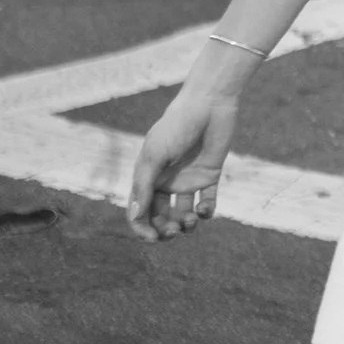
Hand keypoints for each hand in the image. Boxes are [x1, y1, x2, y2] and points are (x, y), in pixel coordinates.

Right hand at [127, 74, 237, 242]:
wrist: (208, 105)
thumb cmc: (176, 127)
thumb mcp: (155, 155)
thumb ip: (144, 186)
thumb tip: (134, 217)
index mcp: (147, 177)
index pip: (140, 211)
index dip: (143, 228)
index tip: (153, 239)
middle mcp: (166, 182)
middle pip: (161, 217)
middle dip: (166, 230)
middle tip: (175, 231)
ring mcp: (188, 180)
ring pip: (184, 214)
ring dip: (186, 224)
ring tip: (191, 220)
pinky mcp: (209, 176)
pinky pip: (207, 202)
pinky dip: (206, 212)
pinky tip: (205, 210)